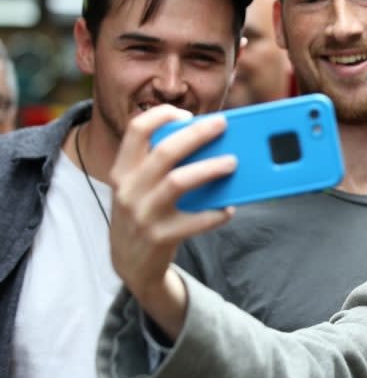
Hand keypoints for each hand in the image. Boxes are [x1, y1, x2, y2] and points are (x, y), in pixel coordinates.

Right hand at [108, 105, 236, 338]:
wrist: (129, 264)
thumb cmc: (145, 213)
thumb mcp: (140, 187)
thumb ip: (162, 165)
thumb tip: (210, 142)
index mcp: (123, 170)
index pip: (136, 130)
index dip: (162, 115)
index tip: (186, 113)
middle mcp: (128, 189)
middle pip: (164, 151)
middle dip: (196, 134)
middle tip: (222, 125)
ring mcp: (143, 214)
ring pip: (179, 182)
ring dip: (209, 169)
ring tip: (232, 162)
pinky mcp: (160, 237)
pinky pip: (195, 221)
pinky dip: (215, 213)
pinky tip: (228, 208)